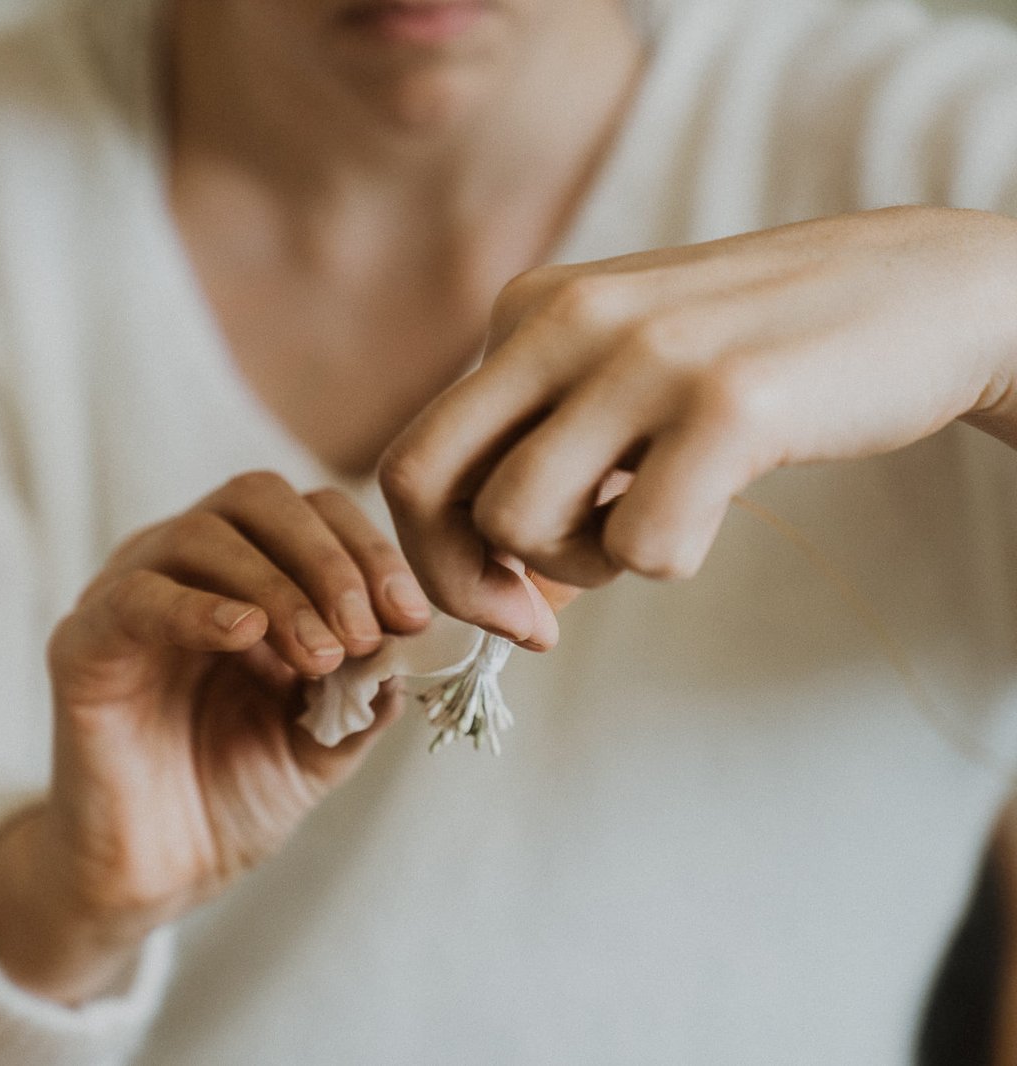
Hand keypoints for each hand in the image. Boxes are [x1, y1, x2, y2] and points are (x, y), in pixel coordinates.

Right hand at [0, 473, 431, 1003]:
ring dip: (277, 586)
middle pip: (255, 497)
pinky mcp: (84, 645)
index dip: (368, 550)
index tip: (413, 617)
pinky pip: (135, 598)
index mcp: (244, 577)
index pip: (310, 511)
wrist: (156, 876)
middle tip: (367, 630)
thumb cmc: (233, 796)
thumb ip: (363, 693)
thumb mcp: (322, 743)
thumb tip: (406, 647)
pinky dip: (196, 607)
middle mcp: (184, 570)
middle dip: (328, 556)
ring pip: (200, 533)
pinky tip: (247, 637)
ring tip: (320, 655)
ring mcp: (128, 597)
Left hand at [381, 206, 1016, 626]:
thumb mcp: (629, 380)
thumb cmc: (762, 357)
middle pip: (421, 485)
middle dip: (462, 581)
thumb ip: (547, 459)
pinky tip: (715, 507)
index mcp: (530, 310)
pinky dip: (669, 559)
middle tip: (536, 619)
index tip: (508, 602)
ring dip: (581, 566)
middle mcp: (566, 319)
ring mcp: (644, 355)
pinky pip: (639, 545)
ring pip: (518, 523)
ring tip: (651, 524)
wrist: (931, 293)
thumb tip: (489, 590)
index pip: (413, 458)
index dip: (437, 557)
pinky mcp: (729, 402)